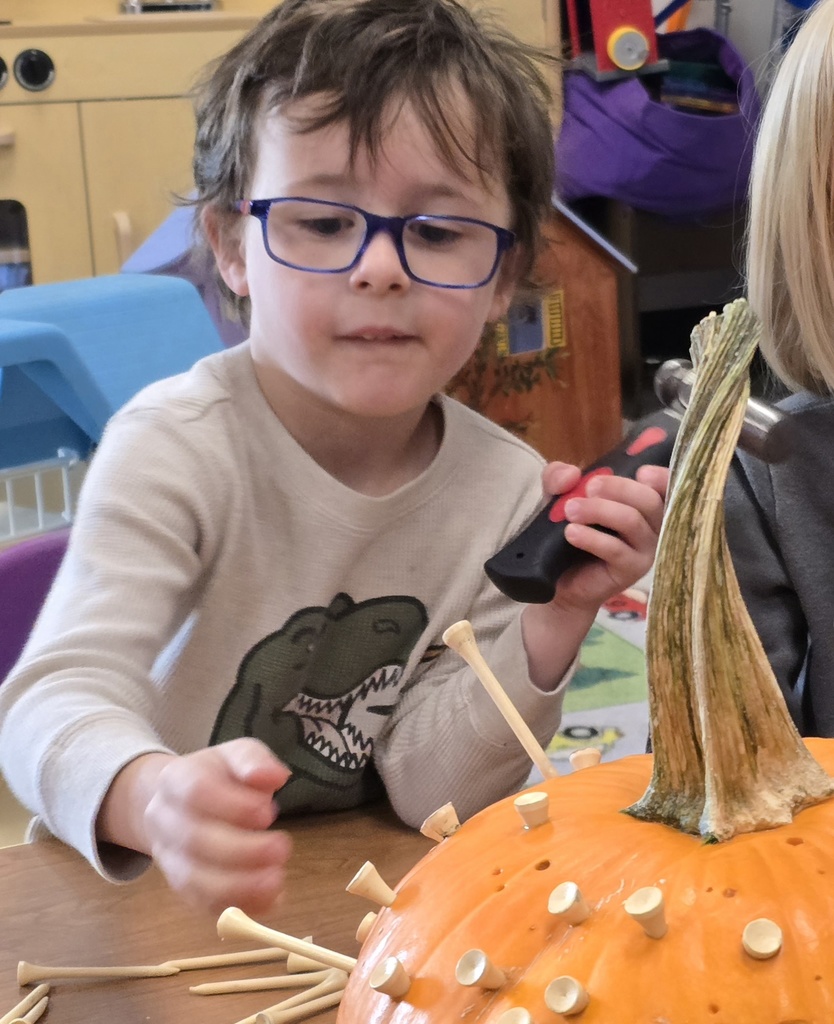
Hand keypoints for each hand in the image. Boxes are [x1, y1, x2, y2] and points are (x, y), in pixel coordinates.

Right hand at [100, 738, 291, 914]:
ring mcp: (168, 858)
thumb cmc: (217, 777)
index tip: (268, 812)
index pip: (196, 792)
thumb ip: (253, 761)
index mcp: (175, 780)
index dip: (232, 806)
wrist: (178, 803)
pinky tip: (271, 900)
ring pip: (193, 880)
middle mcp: (164, 820)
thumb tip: (275, 776)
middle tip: (282, 848)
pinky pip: (203, 904)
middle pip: (194, 841)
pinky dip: (238, 905)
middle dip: (242, 850)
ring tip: (277, 881)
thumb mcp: (236, 755)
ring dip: (238, 886)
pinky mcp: (181, 887)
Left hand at [542, 460, 668, 613]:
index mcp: (643, 503)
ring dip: (599, 510)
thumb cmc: (570, 532)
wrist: (560, 579)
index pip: (665, 486)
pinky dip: (592, 538)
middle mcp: (653, 524)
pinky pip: (616, 549)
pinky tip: (571, 533)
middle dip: (620, 488)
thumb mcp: (558, 498)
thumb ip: (559, 478)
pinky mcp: (633, 570)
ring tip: (570, 510)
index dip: (661, 477)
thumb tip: (571, 473)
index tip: (641, 471)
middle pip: (650, 500)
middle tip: (589, 487)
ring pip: (632, 521)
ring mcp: (646, 549)